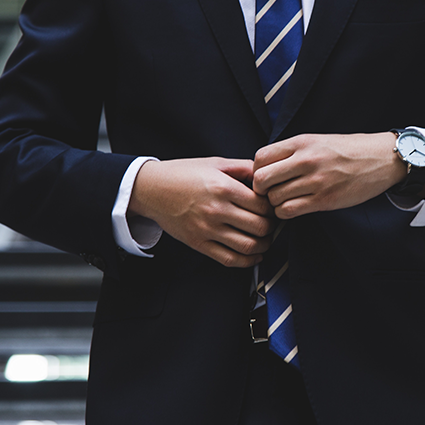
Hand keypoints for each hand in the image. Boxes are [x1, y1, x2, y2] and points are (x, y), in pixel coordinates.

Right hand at [128, 157, 274, 267]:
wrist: (151, 189)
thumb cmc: (183, 174)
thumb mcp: (215, 163)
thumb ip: (243, 167)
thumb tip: (266, 175)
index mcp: (223, 188)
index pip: (262, 205)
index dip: (273, 207)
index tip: (272, 207)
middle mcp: (216, 210)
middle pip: (260, 227)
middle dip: (271, 227)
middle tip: (271, 223)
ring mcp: (207, 229)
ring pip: (248, 246)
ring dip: (264, 246)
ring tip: (265, 239)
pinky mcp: (198, 243)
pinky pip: (229, 259)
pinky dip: (247, 261)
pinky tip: (254, 255)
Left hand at [252, 133, 407, 219]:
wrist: (381, 159)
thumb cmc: (348, 150)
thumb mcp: (317, 140)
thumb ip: (292, 152)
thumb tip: (264, 167)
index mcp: (301, 142)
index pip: (260, 158)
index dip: (256, 170)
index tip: (265, 176)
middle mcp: (306, 160)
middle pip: (261, 180)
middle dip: (261, 189)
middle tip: (270, 192)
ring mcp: (315, 181)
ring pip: (274, 198)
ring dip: (275, 203)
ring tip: (285, 199)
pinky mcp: (324, 200)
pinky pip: (289, 211)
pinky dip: (286, 212)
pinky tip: (294, 207)